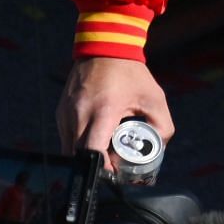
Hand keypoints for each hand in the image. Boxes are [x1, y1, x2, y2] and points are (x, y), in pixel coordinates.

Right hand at [57, 58, 173, 174]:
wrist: (105, 48)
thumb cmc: (131, 74)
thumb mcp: (155, 97)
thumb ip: (162, 125)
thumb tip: (159, 149)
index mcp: (103, 112)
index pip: (92, 153)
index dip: (101, 169)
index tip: (114, 174)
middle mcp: (79, 115)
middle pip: (79, 156)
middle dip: (95, 166)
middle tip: (113, 166)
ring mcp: (66, 115)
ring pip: (70, 150)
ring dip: (86, 155)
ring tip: (106, 149)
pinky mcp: (61, 113)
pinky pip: (67, 138)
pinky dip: (80, 143)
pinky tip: (97, 135)